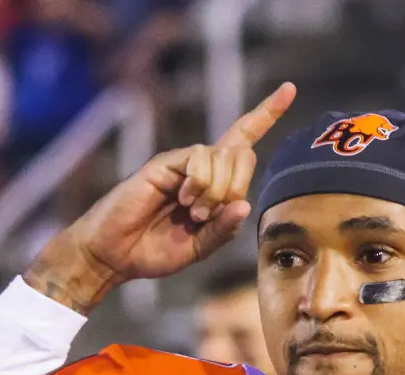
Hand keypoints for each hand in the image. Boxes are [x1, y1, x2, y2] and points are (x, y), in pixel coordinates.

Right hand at [25, 82, 296, 313]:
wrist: (115, 255)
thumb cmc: (153, 251)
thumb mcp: (198, 249)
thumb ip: (223, 230)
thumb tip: (245, 205)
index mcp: (212, 186)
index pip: (243, 143)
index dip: (265, 116)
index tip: (289, 89)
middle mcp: (199, 168)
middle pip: (242, 152)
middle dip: (239, 184)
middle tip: (213, 214)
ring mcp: (181, 163)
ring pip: (223, 157)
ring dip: (216, 192)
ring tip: (195, 213)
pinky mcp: (163, 163)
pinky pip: (199, 159)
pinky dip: (199, 184)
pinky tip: (185, 201)